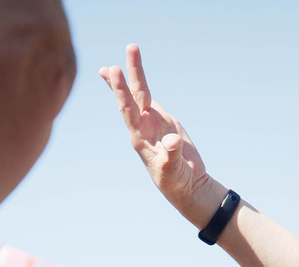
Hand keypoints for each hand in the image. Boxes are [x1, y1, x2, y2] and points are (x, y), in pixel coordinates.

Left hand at [99, 44, 225, 228]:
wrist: (187, 184)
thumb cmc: (176, 181)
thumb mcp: (172, 170)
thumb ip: (171, 155)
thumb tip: (171, 141)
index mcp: (140, 138)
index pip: (127, 111)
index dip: (120, 92)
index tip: (114, 73)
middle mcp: (142, 127)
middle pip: (130, 98)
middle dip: (121, 81)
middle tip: (111, 65)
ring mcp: (152, 122)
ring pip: (140, 94)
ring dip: (133, 74)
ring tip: (129, 50)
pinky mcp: (163, 121)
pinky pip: (149, 99)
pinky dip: (140, 86)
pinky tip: (132, 76)